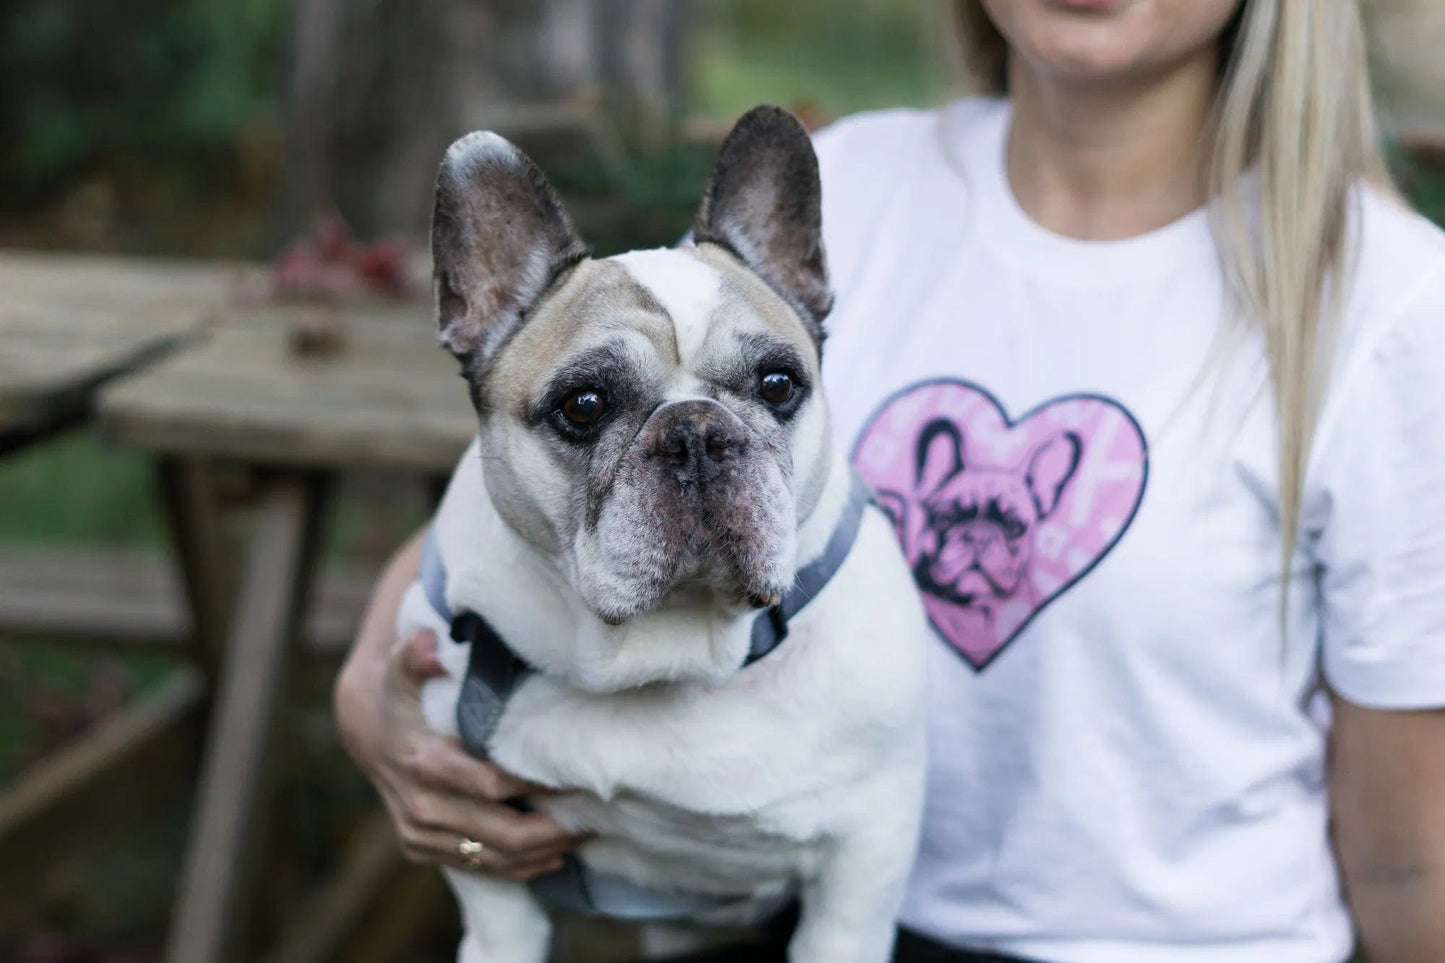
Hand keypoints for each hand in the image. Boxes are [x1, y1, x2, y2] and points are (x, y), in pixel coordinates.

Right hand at [336, 626, 578, 879]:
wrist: (368, 732)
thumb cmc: (402, 695)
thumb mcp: (403, 667)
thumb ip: (416, 655)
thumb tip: (428, 646)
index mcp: (423, 762)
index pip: (491, 785)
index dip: (536, 786)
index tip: (576, 778)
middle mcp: (421, 806)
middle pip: (501, 834)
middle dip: (552, 829)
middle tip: (594, 815)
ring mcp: (420, 833)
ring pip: (494, 859)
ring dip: (543, 852)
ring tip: (583, 834)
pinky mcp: (421, 849)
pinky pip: (478, 868)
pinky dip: (518, 867)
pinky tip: (552, 854)